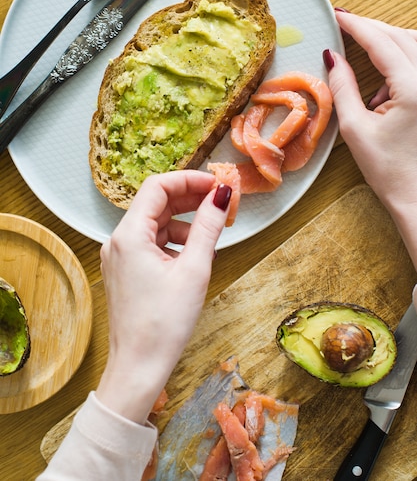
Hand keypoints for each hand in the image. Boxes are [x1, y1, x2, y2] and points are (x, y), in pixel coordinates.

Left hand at [96, 170, 230, 423]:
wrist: (138, 368)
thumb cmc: (164, 323)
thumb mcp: (195, 269)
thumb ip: (208, 226)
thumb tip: (222, 196)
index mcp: (129, 235)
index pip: (158, 186)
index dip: (189, 179)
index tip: (217, 184)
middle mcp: (118, 240)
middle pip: (156, 203)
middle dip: (190, 200)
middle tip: (221, 203)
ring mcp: (120, 256)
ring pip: (155, 223)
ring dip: (185, 223)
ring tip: (211, 236)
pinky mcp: (126, 271)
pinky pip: (152, 243)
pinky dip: (175, 242)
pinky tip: (195, 256)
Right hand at [324, 11, 416, 269]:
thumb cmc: (389, 170)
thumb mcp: (356, 129)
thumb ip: (343, 88)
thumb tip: (332, 59)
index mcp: (414, 89)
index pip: (382, 43)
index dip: (357, 26)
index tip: (338, 16)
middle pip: (403, 36)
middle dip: (374, 28)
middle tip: (347, 26)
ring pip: (416, 45)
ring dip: (390, 42)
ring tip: (365, 51)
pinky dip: (403, 61)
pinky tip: (386, 87)